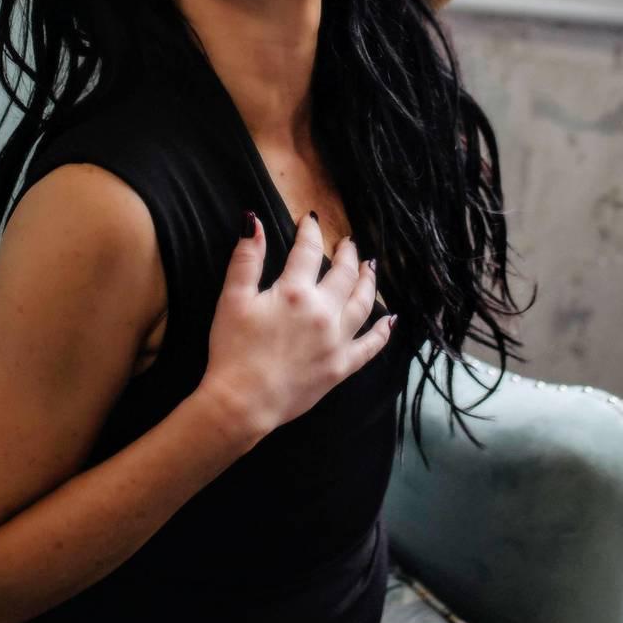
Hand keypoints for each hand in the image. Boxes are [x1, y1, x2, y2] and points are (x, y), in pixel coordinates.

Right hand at [200, 209, 394, 438]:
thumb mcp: (232, 298)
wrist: (243, 402)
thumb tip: (253, 220)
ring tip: (371, 267)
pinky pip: (370, 346)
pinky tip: (389, 320)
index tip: (310, 220)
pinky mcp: (341, 367)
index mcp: (295, 292)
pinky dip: (382, 332)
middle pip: (343, 273)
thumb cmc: (233, 350)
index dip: (309, 231)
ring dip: (368, 281)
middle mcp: (323, 312)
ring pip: (363, 303)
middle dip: (347, 253)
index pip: (308, 250)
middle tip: (348, 242)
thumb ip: (246, 258)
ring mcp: (336, 341)